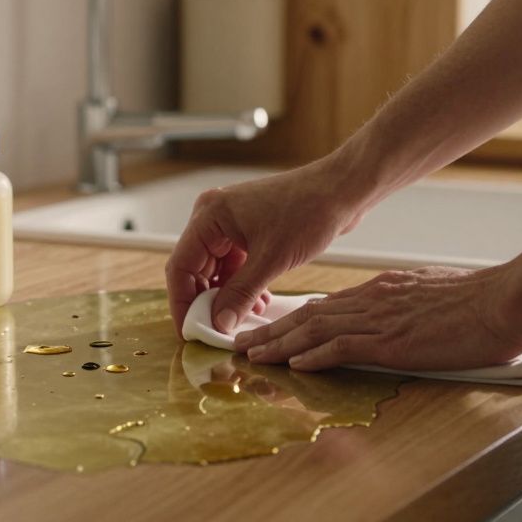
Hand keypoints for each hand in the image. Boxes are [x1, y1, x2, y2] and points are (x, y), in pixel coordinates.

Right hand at [165, 159, 367, 334]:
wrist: (342, 190)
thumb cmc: (309, 211)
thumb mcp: (271, 260)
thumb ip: (240, 294)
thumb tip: (218, 324)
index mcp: (209, 216)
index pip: (180, 266)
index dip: (182, 302)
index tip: (190, 331)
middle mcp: (214, 217)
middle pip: (195, 269)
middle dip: (207, 302)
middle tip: (217, 331)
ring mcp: (231, 224)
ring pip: (217, 270)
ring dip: (228, 297)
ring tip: (244, 318)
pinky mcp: (249, 231)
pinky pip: (235, 265)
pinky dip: (242, 286)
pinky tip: (258, 303)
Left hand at [233, 265, 521, 371]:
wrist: (504, 301)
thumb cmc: (478, 301)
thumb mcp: (431, 294)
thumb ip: (405, 306)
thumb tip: (392, 319)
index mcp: (382, 290)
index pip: (327, 305)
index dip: (294, 319)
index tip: (272, 330)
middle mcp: (373, 301)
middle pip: (310, 316)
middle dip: (272, 332)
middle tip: (242, 344)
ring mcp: (381, 320)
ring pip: (316, 330)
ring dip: (280, 345)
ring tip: (252, 356)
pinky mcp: (393, 341)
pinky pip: (344, 347)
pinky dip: (315, 355)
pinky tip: (294, 364)